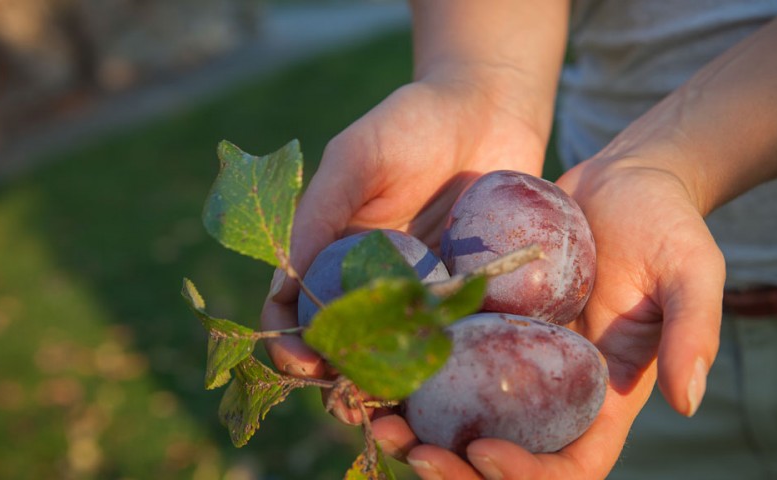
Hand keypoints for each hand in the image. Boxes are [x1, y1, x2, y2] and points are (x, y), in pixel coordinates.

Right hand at [261, 74, 547, 420]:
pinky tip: (444, 378)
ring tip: (389, 405)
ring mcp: (423, 288)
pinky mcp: (470, 290)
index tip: (299, 360)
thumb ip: (322, 209)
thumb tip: (286, 278)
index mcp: (335, 250)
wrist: (489, 107)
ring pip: (398, 350)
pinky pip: (454, 332)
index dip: (292, 338)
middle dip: (338, 376)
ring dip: (387, 383)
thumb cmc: (414, 121)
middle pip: (348, 342)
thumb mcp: (358, 155)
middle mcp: (374, 278)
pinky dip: (444, 359)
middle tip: (344, 399)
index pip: (300, 306)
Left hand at [372, 156, 726, 478]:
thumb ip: (693, 331)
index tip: (486, 451)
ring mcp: (515, 362)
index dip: (529, 476)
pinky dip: (410, 379)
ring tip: (378, 421)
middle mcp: (554, 390)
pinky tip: (373, 368)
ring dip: (420, 435)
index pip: (571, 467)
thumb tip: (688, 402)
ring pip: (464, 423)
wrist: (622, 178)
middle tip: (409, 449)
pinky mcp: (485, 327)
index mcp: (605, 395)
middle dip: (457, 471)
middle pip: (506, 458)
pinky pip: (444, 366)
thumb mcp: (692, 271)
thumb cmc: (665, 222)